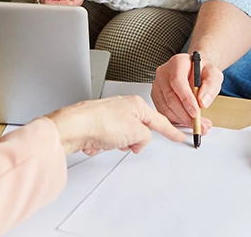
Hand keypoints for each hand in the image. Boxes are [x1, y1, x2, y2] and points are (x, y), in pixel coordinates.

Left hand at [46, 96, 186, 155]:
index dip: (171, 130)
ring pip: (123, 137)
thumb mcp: (135, 132)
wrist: (71, 127)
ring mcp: (108, 115)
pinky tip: (96, 143)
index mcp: (135, 104)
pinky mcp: (96, 125)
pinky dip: (103, 145)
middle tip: (127, 143)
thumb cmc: (99, 123)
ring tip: (107, 141)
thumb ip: (145, 137)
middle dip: (134, 141)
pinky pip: (107, 141)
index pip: (159, 120)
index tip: (179, 135)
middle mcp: (122, 107)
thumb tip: (140, 141)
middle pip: (139, 130)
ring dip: (117, 144)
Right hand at [151, 53, 216, 132]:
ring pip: (166, 107)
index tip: (196, 112)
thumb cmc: (203, 71)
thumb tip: (202, 102)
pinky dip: (176, 120)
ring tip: (198, 125)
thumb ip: (211, 86)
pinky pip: (164, 112)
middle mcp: (164, 73)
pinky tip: (187, 121)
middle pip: (170, 97)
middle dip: (185, 114)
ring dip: (182, 120)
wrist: (195, 71)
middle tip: (199, 124)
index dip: (186, 99)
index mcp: (177, 62)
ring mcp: (158, 85)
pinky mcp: (156, 96)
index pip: (178, 81)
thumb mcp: (214, 74)